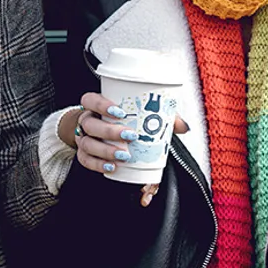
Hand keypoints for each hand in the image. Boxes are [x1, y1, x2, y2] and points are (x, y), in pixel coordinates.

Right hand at [59, 92, 188, 206]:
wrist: (99, 133)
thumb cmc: (121, 120)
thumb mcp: (138, 114)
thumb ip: (160, 116)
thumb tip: (184, 127)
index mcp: (95, 106)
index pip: (89, 100)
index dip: (101, 104)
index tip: (120, 111)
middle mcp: (86, 121)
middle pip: (90, 124)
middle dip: (109, 131)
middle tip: (130, 136)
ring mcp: (83, 138)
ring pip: (87, 144)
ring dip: (105, 150)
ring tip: (124, 155)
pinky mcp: (83, 154)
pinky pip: (85, 160)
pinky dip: (98, 165)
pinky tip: (112, 167)